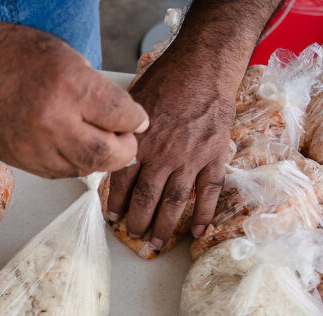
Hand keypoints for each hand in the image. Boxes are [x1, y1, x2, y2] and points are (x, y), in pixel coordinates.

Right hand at [0, 25, 148, 178]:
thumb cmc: (15, 55)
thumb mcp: (69, 59)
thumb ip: (98, 92)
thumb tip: (124, 120)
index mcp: (69, 88)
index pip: (121, 116)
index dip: (136, 120)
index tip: (138, 121)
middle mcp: (50, 122)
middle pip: (105, 155)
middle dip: (124, 151)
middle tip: (126, 142)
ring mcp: (30, 146)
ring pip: (81, 169)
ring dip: (96, 159)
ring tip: (96, 142)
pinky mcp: (16, 159)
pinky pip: (55, 172)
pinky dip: (70, 162)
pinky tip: (69, 146)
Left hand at [106, 46, 238, 248]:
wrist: (205, 64)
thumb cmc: (166, 79)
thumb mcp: (132, 103)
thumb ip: (122, 133)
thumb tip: (108, 154)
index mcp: (139, 143)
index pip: (121, 183)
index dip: (115, 204)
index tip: (112, 218)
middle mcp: (163, 154)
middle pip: (146, 198)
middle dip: (138, 222)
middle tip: (134, 235)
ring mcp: (191, 157)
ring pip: (175, 201)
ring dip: (165, 226)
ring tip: (158, 243)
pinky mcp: (215, 155)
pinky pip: (209, 190)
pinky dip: (204, 213)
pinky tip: (198, 231)